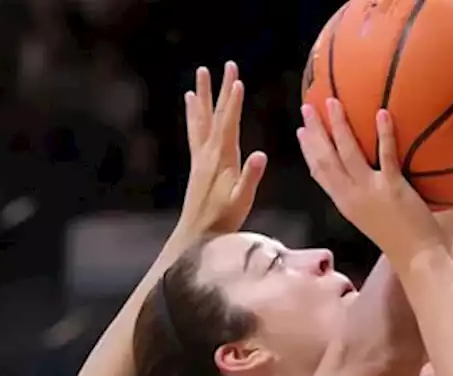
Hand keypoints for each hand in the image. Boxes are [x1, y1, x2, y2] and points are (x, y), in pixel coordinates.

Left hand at [177, 63, 267, 236]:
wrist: (196, 233)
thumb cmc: (223, 219)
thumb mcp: (242, 200)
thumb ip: (251, 177)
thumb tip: (261, 155)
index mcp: (221, 159)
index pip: (228, 124)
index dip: (233, 102)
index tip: (237, 80)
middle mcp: (208, 153)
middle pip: (215, 114)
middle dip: (221, 89)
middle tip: (226, 65)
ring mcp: (200, 156)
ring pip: (201, 118)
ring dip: (202, 95)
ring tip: (201, 74)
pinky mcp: (197, 162)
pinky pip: (195, 130)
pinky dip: (194, 113)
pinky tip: (191, 103)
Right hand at [298, 99, 443, 261]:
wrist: (417, 259)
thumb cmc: (403, 241)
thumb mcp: (374, 217)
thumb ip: (369, 198)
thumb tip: (374, 176)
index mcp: (346, 203)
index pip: (320, 174)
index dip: (308, 151)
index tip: (301, 132)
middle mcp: (352, 196)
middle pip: (326, 159)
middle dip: (314, 132)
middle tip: (307, 107)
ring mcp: (371, 192)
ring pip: (348, 153)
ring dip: (338, 126)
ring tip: (332, 101)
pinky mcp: (393, 189)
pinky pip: (386, 156)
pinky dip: (384, 134)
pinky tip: (382, 113)